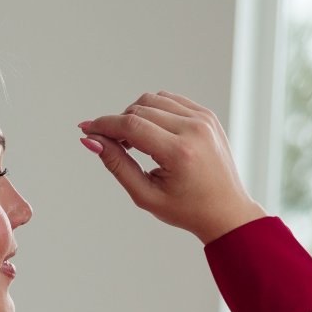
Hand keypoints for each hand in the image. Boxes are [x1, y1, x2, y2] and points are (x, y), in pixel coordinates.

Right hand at [78, 90, 267, 242]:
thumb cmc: (186, 210)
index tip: (86, 129)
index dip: (105, 125)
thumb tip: (93, 142)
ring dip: (135, 116)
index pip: (132, 126)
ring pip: (154, 100)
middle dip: (119, 123)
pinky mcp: (206, 115)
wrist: (225, 210)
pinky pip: (171, 101)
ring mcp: (203, 118)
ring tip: (132, 143)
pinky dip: (154, 112)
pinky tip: (150, 134)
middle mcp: (194, 129)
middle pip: (141, 109)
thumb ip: (118, 166)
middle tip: (111, 145)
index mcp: (180, 152)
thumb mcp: (146, 195)